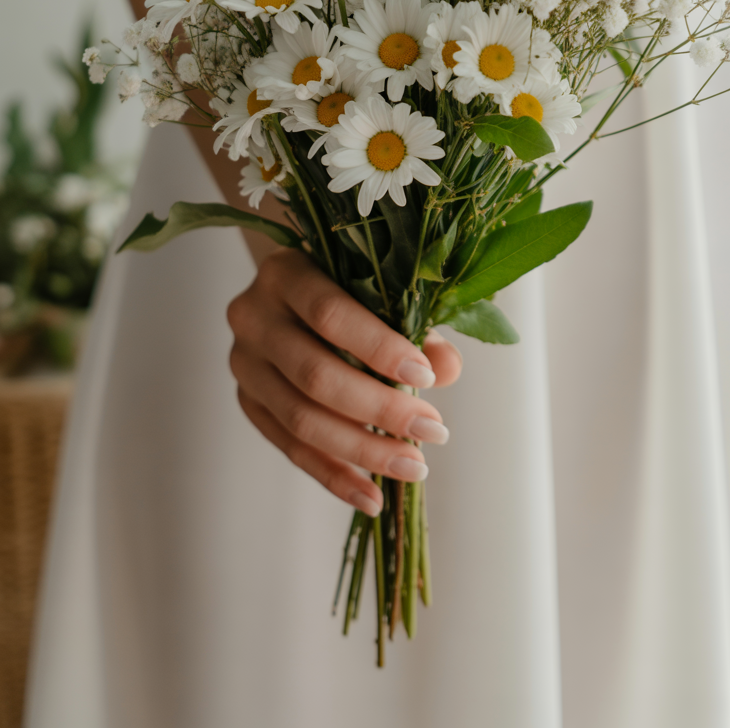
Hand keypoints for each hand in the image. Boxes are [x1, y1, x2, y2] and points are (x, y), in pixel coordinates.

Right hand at [228, 248, 462, 516]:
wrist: (292, 292)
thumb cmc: (348, 286)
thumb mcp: (380, 289)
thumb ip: (414, 324)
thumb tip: (446, 370)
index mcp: (285, 272)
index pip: (329, 314)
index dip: (378, 349)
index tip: (426, 379)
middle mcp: (253, 316)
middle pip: (314, 374)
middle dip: (380, 410)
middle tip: (433, 432)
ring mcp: (244, 363)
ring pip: (300, 419)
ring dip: (363, 451)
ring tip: (414, 467)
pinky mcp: (247, 401)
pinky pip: (290, 448)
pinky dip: (334, 476)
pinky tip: (372, 497)